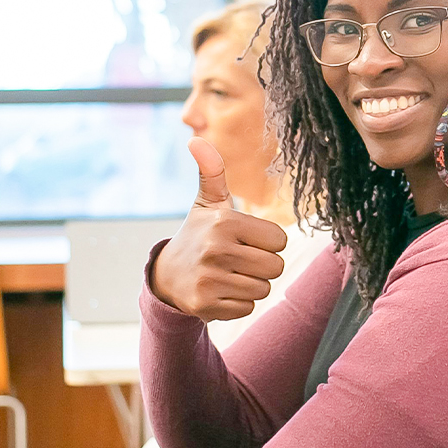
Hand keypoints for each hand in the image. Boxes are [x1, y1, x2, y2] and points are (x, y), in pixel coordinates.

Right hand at [150, 137, 287, 321]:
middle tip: (238, 260)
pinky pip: (247, 308)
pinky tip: (219, 291)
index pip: (280, 241)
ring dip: (251, 285)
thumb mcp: (207, 202)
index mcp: (224, 222)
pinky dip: (238, 303)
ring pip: (263, 289)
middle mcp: (215, 249)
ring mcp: (209, 279)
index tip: (246, 241)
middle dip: (262, 266)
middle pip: (275, 267)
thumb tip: (196, 140)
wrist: (167, 275)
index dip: (267, 243)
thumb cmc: (200, 234)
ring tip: (228, 274)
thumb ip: (212, 172)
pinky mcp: (205, 305)